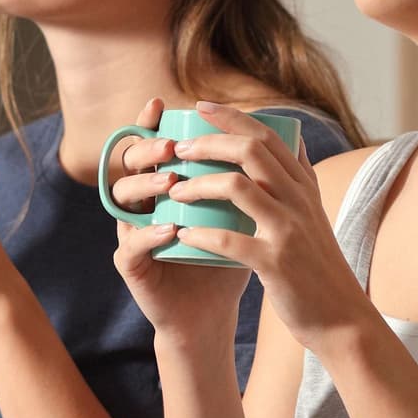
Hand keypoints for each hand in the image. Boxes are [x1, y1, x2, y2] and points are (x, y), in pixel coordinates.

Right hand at [108, 97, 251, 341]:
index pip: (152, 144)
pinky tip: (171, 230)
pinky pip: (130, 243)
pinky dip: (149, 234)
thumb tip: (294, 138)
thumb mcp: (245, 213)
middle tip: (172, 145)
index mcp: (166, 184)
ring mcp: (132, 231)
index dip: (152, 122)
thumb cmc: (227, 259)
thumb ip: (256, 177)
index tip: (164, 103)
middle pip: (129, 162)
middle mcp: (143, 202)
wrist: (211, 314)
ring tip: (172, 182)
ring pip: (122, 196)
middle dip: (147, 147)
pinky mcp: (130, 264)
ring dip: (146, 185)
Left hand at [153, 101, 370, 352]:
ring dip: (198, 184)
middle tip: (179, 148)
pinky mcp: (276, 264)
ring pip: (238, 187)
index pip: (268, 136)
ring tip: (174, 190)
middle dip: (209, 142)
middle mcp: (298, 201)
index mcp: (304, 187)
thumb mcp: (316, 215)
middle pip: (251, 150)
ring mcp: (288, 231)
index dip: (233, 117)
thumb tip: (294, 140)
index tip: (202, 107)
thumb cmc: (318, 267)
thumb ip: (301, 179)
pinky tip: (181, 235)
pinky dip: (201, 235)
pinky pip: (230, 240)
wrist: (341, 318)